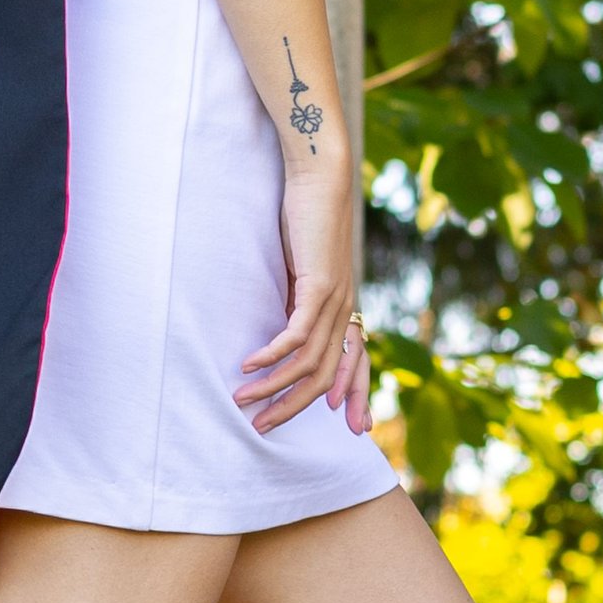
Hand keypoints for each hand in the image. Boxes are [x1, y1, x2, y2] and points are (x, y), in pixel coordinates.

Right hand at [235, 158, 370, 434]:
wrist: (321, 175)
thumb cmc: (308, 213)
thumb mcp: (304, 264)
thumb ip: (300, 293)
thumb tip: (283, 319)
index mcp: (345, 304)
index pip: (358, 360)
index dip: (359, 394)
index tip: (354, 426)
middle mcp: (345, 307)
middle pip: (328, 375)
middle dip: (295, 407)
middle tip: (264, 427)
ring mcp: (334, 298)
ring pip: (310, 362)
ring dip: (274, 387)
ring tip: (243, 402)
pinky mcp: (317, 285)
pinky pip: (295, 334)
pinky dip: (271, 355)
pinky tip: (248, 365)